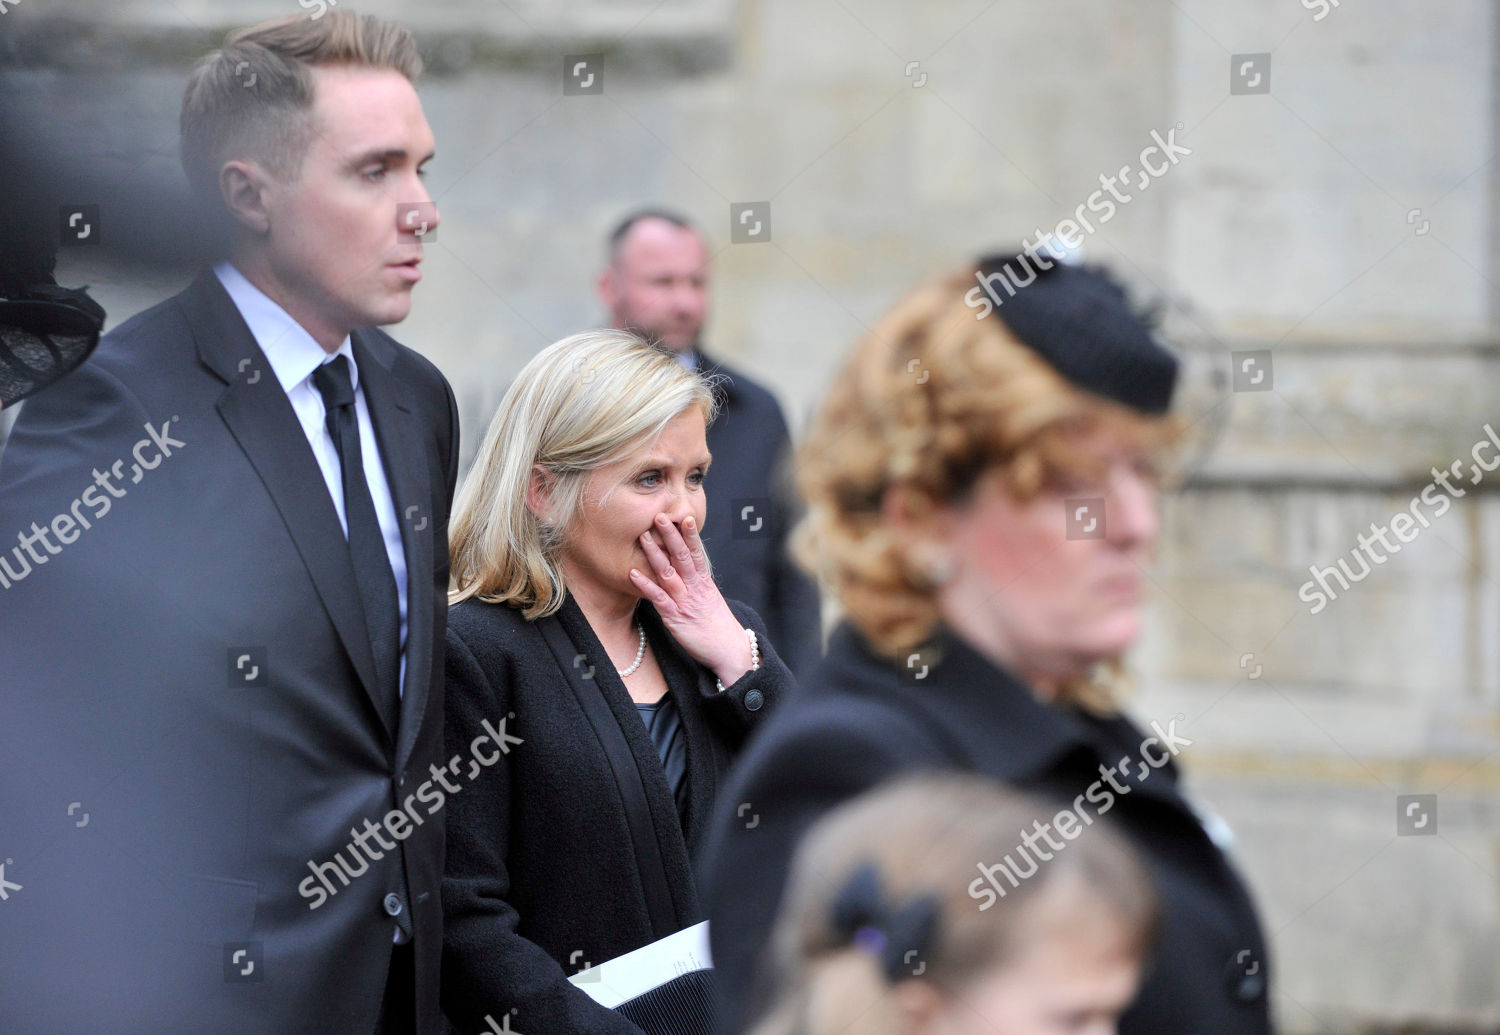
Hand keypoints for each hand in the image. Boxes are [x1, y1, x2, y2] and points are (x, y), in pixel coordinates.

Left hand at [629, 513, 752, 685]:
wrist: (730, 650)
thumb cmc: (718, 626)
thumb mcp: (710, 599)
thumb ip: (697, 584)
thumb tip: (685, 570)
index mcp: (704, 582)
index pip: (696, 552)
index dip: (690, 534)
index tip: (684, 516)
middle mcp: (695, 588)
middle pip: (682, 557)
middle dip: (671, 536)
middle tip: (659, 516)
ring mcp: (684, 602)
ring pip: (668, 572)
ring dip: (655, 554)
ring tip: (643, 536)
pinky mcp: (675, 618)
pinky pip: (658, 599)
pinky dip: (646, 585)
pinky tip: (633, 573)